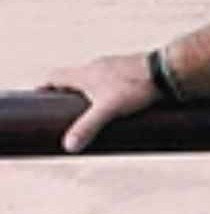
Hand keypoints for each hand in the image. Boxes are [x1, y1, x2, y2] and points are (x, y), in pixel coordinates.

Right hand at [40, 53, 160, 152]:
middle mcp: (97, 66)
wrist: (168, 70)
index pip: (54, 76)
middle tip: (65, 114)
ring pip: (95, 79)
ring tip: (92, 114)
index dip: (43, 89)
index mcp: (85, 73)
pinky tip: (118, 105)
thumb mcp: (108, 110)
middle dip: (67, 95)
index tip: (38, 102)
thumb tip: (69, 147)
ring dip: (89, 94)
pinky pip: (113, 81)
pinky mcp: (132, 70)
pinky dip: (109, 92)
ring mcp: (116, 66)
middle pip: (73, 79)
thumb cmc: (136, 86)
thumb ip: (87, 127)